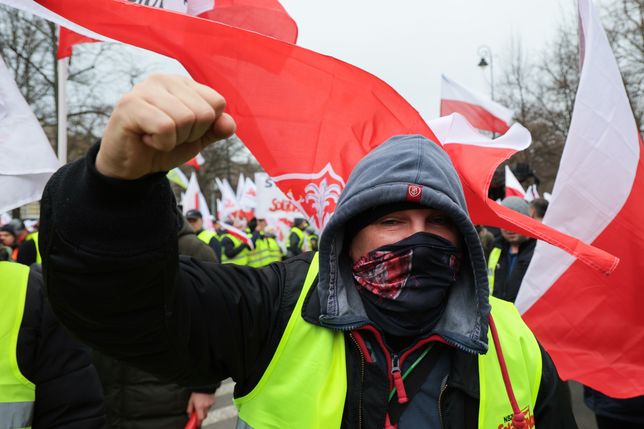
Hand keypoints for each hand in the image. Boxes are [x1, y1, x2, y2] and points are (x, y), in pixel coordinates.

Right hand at [97, 74, 235, 179]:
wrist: (130, 167)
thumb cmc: (163, 146)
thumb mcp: (197, 139)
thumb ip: (216, 129)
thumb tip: (229, 124)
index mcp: (183, 84)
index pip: (217, 103)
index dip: (206, 127)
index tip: (184, 131)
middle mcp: (165, 79)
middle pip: (203, 113)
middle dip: (190, 135)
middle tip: (168, 136)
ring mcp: (145, 89)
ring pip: (185, 119)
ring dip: (174, 140)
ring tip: (156, 136)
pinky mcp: (130, 104)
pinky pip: (165, 128)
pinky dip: (161, 143)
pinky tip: (146, 138)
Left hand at [187, 392, 215, 422]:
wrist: (205, 384)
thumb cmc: (197, 391)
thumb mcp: (190, 400)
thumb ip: (189, 409)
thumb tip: (189, 414)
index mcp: (200, 406)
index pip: (200, 418)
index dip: (198, 422)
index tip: (196, 423)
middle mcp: (206, 406)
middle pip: (204, 415)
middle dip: (201, 415)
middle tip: (198, 410)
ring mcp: (210, 404)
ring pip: (207, 410)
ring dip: (204, 408)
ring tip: (201, 401)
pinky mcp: (213, 401)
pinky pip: (210, 406)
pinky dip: (207, 404)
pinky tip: (205, 399)